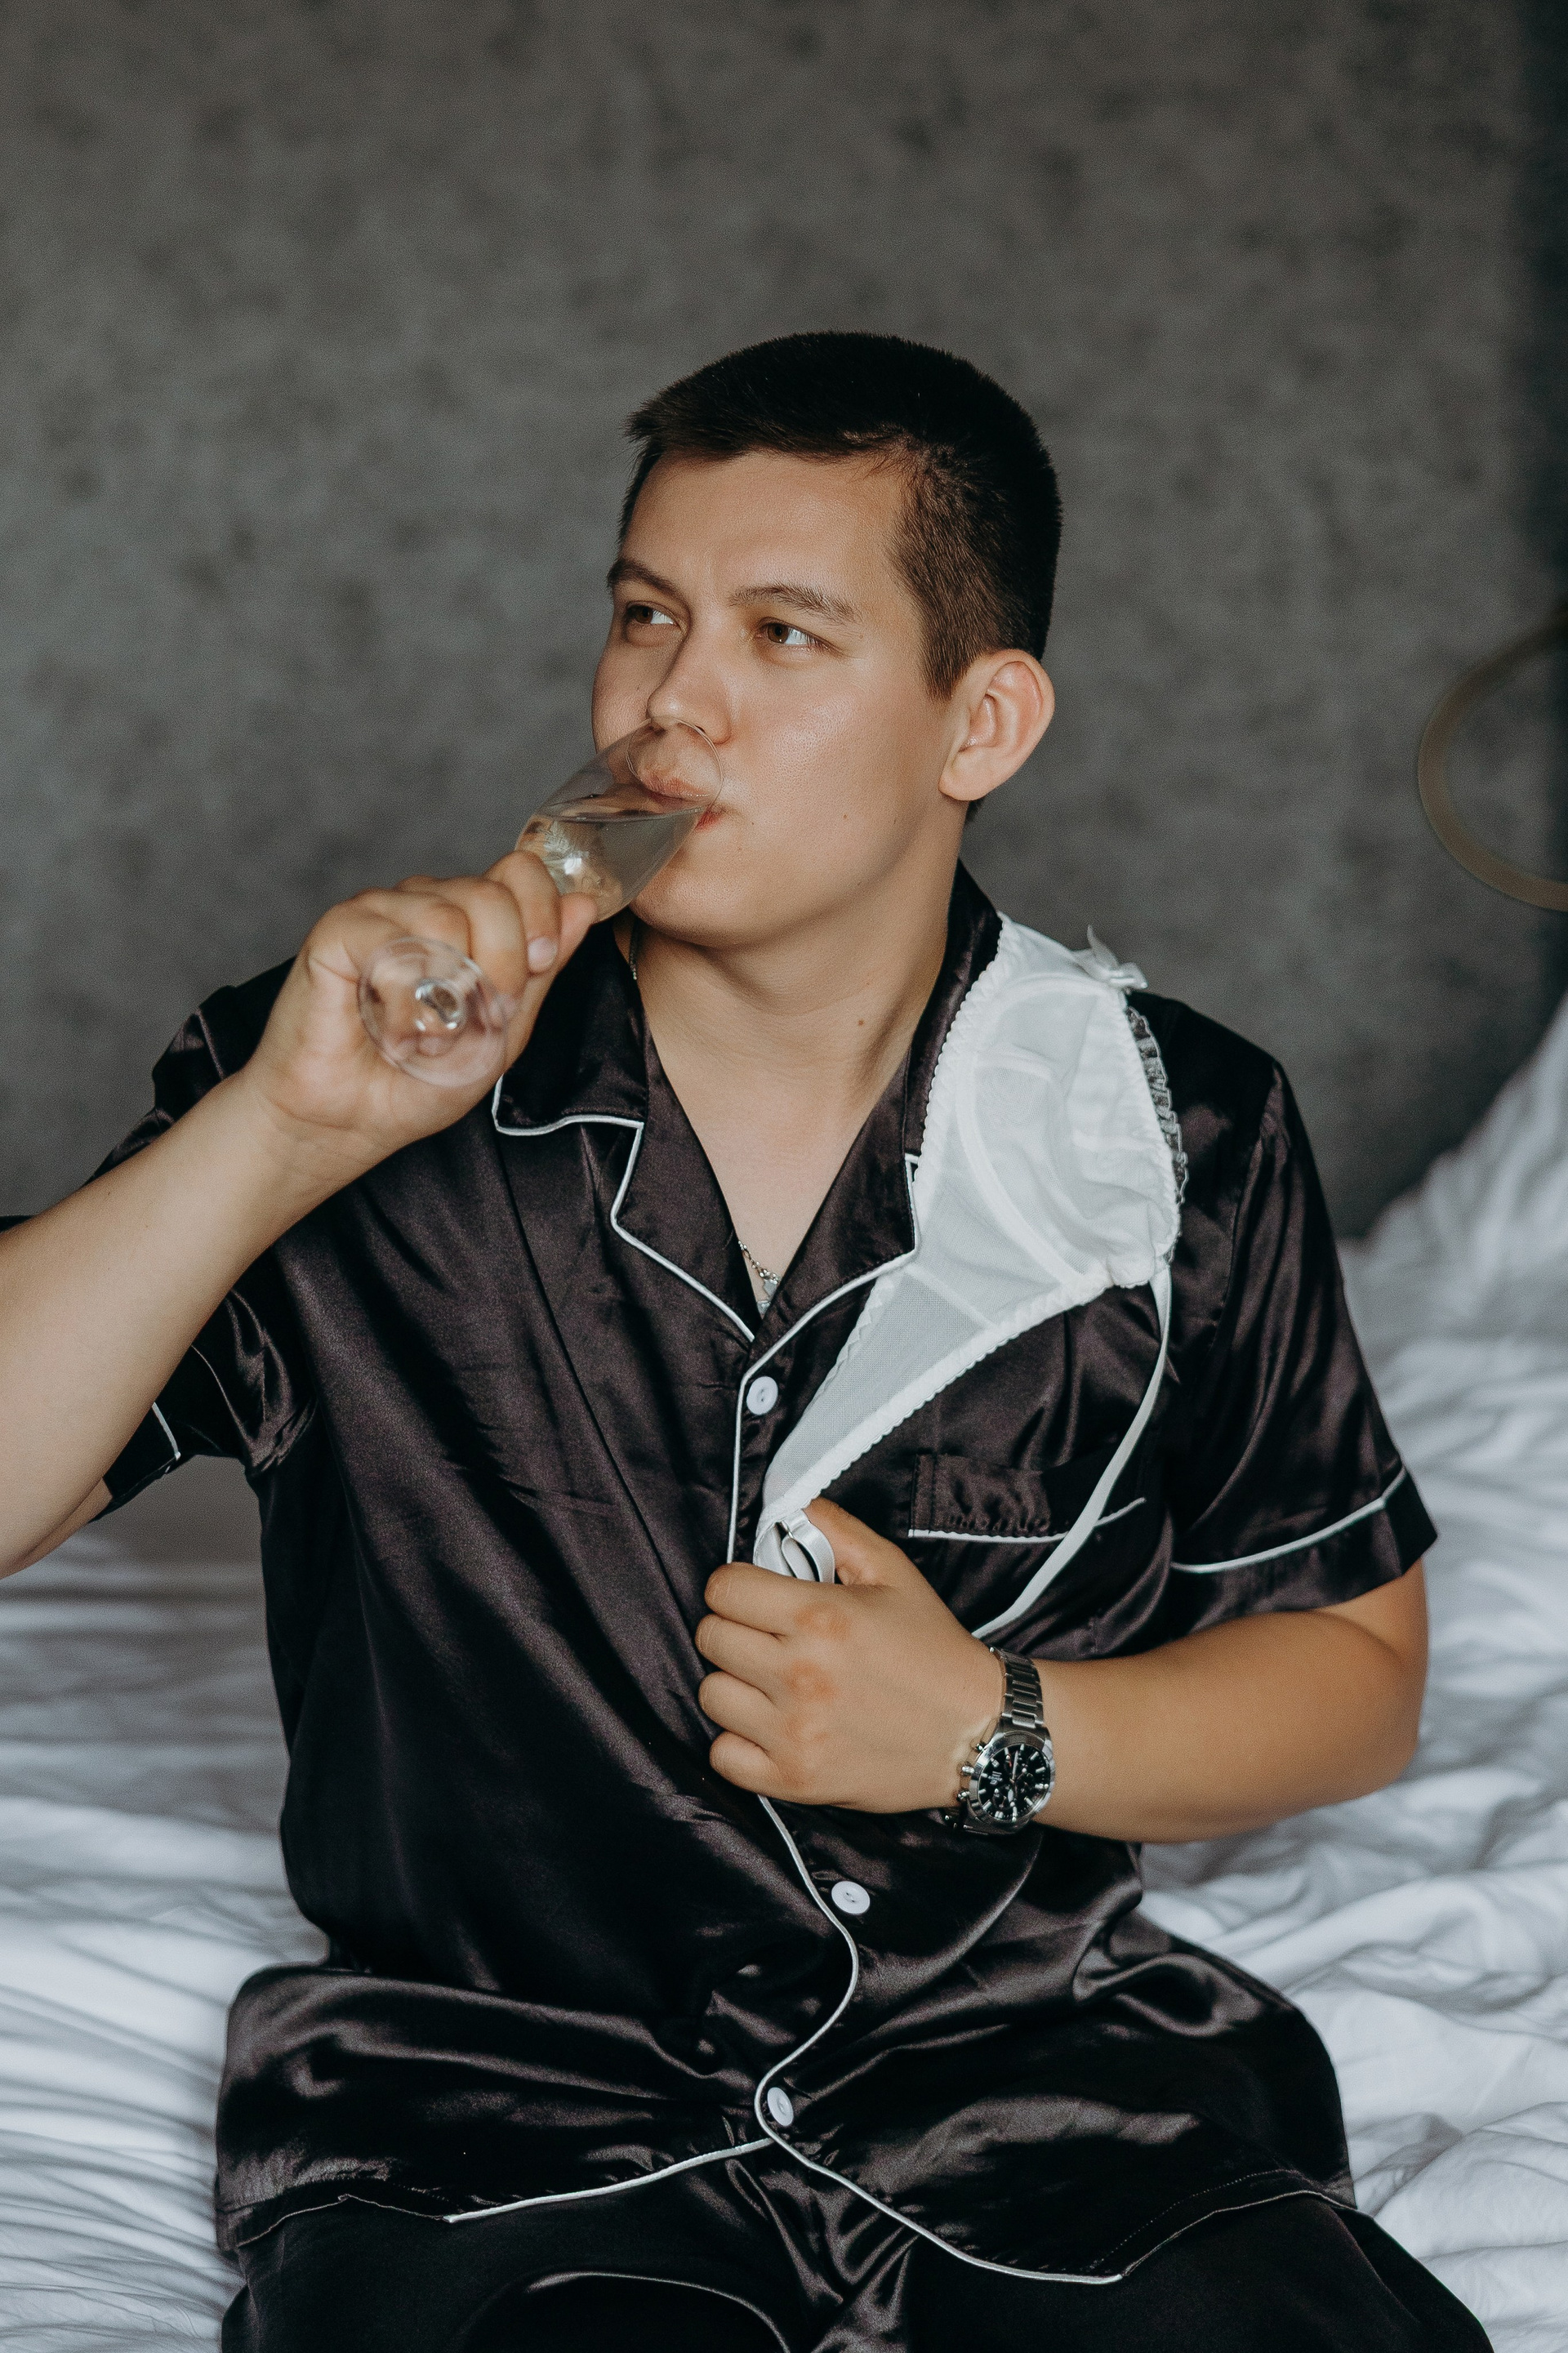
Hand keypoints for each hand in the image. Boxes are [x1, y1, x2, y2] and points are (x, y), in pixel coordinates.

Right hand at [235, 852, 595, 1190]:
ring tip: (427, 1036)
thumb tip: (584, 903)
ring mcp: (381, 911)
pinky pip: (392, 941)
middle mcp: (425, 904)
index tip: (541, 964)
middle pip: (490, 894)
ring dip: (447, 994)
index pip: (520, 871)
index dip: (540, 911)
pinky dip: (404, 999)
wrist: (350, 1122)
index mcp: (469, 919)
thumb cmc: (417, 1082)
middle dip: (501, 968)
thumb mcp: (503, 1032)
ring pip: (445, 915)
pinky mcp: (339, 930)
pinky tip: (394, 1030)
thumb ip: (542, 970)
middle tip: (477, 1021)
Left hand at [695, 1499, 1002, 1811]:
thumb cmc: (935, 1652)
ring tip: (769, 1683)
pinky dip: (739, 1742)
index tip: (754, 1597)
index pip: (724, 1590)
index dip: (736, 1588)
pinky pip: (723, 1756)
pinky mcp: (794, 1780)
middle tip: (765, 1637)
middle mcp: (800, 1673)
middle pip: (711, 1638)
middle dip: (733, 1629)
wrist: (978, 1734)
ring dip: (735, 1684)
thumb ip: (841, 1533)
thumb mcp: (896, 1575)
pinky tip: (769, 1726)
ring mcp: (795, 1731)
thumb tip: (798, 1509)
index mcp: (821, 1617)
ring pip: (711, 1695)